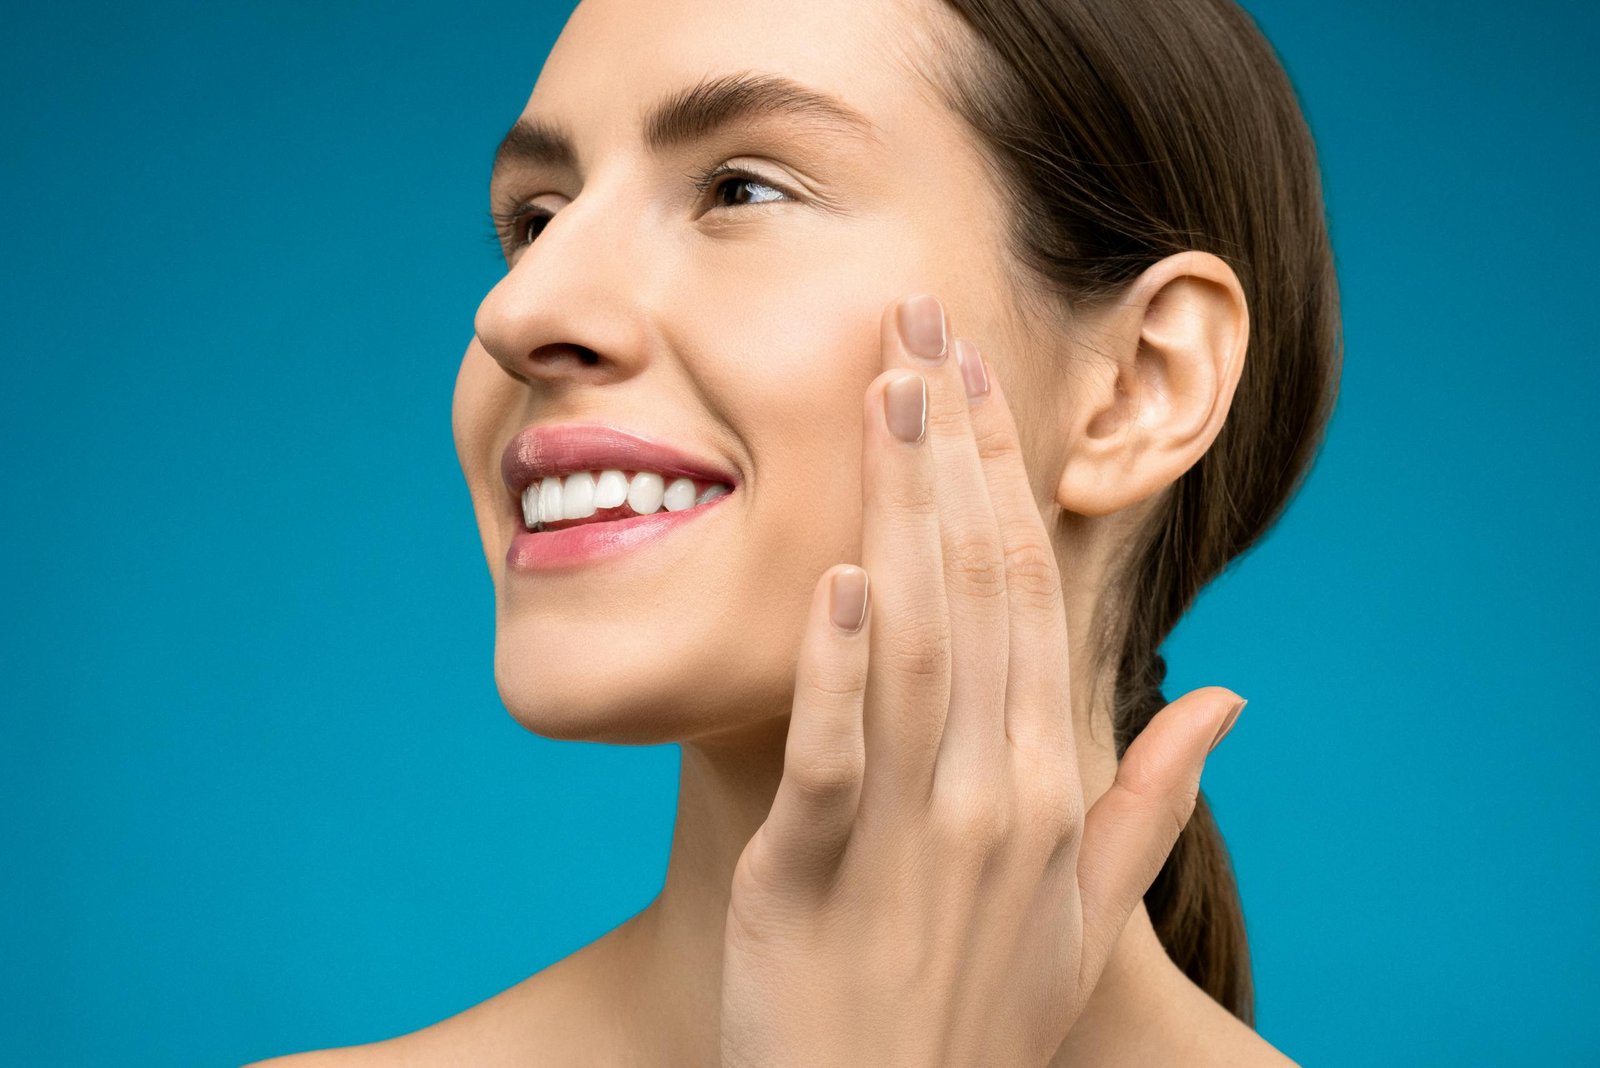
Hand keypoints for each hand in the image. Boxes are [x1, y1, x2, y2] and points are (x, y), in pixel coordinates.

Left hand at [717, 294, 1245, 1066]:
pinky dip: (837, 667)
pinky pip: (832, 757)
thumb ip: (1150, 802)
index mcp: (1051, 787)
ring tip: (883, 394)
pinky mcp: (814, 875)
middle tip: (919, 326)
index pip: (1031, 598)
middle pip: (977, 590)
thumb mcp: (1086, 919)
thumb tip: (1226, 697)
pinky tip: (837, 575)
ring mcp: (911, 833)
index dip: (1002, 481)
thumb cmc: (978, 1020)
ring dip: (901, 513)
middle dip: (949, 452)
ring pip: (914, 643)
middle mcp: (996, 794)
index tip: (974, 381)